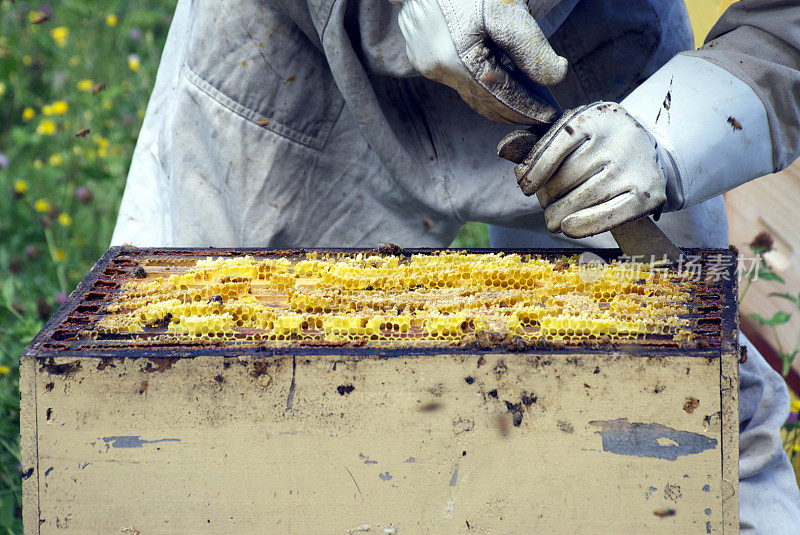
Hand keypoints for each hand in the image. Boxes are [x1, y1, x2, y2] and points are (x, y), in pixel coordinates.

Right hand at [396, 0, 567, 124]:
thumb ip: (530, 47)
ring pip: (470, 94)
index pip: (502, 96)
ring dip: (498, 102)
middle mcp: (440, 71)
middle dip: (514, 111)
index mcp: (459, 62)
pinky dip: (481, 87)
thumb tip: (554, 77)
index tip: (549, 116)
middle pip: (484, 102)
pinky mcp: (423, 57)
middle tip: (540, 115)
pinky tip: (499, 83)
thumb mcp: (504, 10)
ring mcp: (428, 65)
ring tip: (524, 103)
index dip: (528, 108)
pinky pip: (458, 81)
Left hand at [498, 102, 678, 237]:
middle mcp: (619, 137)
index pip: (555, 146)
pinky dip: (583, 225)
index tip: (526, 189)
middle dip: (548, 196)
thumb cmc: (597, 146)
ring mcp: (635, 165)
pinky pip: (607, 215)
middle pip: (565, 177)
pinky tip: (568, 228)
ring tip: (554, 219)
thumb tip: (503, 149)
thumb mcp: (572, 134)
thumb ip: (538, 143)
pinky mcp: (648, 192)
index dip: (534, 172)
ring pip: (581, 198)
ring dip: (559, 214)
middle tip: (547, 204)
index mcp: (596, 116)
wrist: (650, 154)